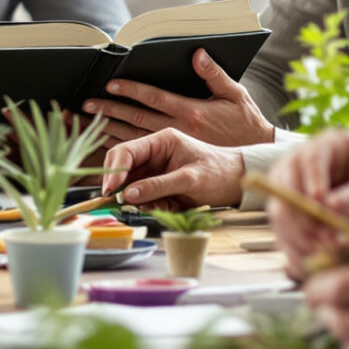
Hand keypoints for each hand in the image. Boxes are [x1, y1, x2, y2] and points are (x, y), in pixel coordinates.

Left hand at [83, 51, 275, 146]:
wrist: (255, 157)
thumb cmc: (246, 123)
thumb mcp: (236, 95)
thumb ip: (215, 74)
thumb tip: (198, 53)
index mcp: (192, 112)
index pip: (155, 98)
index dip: (131, 90)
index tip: (111, 84)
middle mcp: (180, 130)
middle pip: (137, 119)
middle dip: (110, 110)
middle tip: (86, 105)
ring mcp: (175, 148)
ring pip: (135, 137)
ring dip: (109, 129)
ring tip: (88, 121)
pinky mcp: (175, 161)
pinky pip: (144, 154)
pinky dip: (124, 148)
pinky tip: (106, 143)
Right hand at [98, 129, 244, 208]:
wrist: (238, 183)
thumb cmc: (219, 173)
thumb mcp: (190, 179)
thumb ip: (158, 185)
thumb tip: (128, 194)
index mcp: (161, 141)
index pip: (126, 151)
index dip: (114, 170)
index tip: (111, 189)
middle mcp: (154, 154)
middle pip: (122, 167)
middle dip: (119, 185)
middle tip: (120, 202)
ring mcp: (155, 170)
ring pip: (130, 185)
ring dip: (135, 199)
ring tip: (155, 206)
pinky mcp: (158, 186)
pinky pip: (142, 197)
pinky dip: (147, 205)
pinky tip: (164, 207)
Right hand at [267, 132, 348, 274]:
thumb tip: (333, 205)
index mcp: (340, 147)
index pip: (311, 156)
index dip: (309, 180)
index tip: (319, 206)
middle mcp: (316, 168)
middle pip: (284, 185)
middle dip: (298, 216)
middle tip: (320, 241)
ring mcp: (306, 196)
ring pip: (282, 214)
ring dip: (296, 239)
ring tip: (322, 259)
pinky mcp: (307, 223)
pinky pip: (290, 238)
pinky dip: (298, 254)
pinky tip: (317, 268)